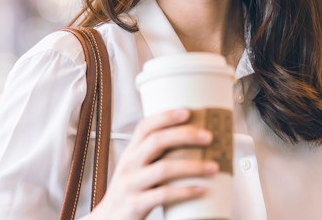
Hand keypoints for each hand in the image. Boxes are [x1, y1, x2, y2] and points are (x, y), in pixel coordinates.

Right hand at [84, 109, 216, 219]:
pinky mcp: (135, 204)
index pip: (145, 127)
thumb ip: (155, 157)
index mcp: (130, 152)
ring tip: (213, 166)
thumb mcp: (136, 169)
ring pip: (164, 168)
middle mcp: (128, 165)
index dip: (165, 116)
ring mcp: (130, 184)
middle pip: (156, 141)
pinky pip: (164, 195)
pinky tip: (201, 190)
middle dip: (185, 135)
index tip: (188, 111)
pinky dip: (186, 191)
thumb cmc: (130, 192)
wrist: (108, 219)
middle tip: (209, 137)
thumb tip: (194, 145)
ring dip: (193, 166)